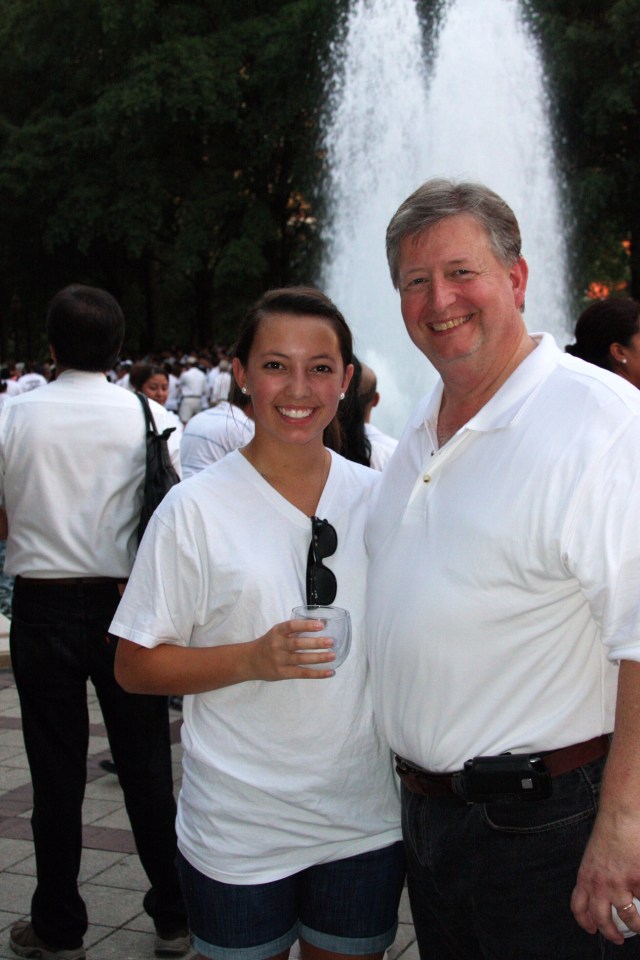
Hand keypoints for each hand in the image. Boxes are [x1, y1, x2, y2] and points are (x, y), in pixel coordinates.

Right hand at [246, 617, 334, 680]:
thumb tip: (323, 623)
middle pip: (298, 644)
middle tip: (331, 642)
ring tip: (332, 656)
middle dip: (316, 643)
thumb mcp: (278, 633)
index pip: (292, 626)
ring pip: (301, 659)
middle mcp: (277, 645)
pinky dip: (317, 673)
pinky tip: (329, 672)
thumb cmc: (269, 644)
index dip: (306, 625)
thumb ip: (296, 630)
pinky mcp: (283, 673)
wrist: (250, 661)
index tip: (320, 625)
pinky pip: (302, 673)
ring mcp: (280, 660)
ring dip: (319, 658)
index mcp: (277, 632)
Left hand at [571, 810, 639, 943]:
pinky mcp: (638, 880)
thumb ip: (595, 874)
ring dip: (637, 926)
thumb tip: (602, 889)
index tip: (591, 929)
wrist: (621, 816)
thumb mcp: (593, 854)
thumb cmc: (609, 831)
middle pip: (603, 919)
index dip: (584, 922)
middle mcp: (600, 884)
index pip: (579, 907)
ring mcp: (621, 884)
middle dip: (611, 934)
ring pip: (629, 917)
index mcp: (586, 876)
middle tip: (618, 938)